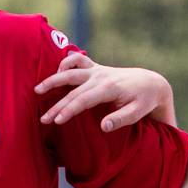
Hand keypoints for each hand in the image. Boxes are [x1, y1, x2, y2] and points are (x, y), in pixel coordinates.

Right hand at [36, 53, 174, 129]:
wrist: (151, 83)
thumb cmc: (144, 102)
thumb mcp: (138, 112)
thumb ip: (121, 119)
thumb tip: (103, 127)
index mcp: (109, 88)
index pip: (83, 100)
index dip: (68, 110)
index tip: (56, 121)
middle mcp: (100, 76)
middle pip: (72, 90)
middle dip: (56, 105)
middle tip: (42, 119)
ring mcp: (96, 70)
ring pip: (70, 71)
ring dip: (53, 80)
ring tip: (37, 90)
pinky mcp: (95, 68)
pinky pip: (77, 60)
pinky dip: (65, 63)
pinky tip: (56, 73)